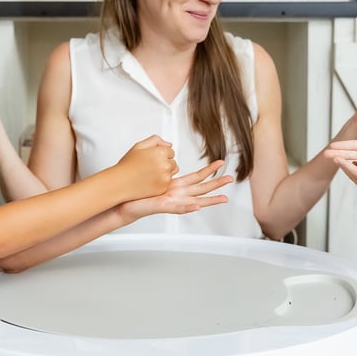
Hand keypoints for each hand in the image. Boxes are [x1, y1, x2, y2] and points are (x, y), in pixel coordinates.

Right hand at [115, 135, 177, 198]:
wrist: (120, 183)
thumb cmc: (127, 166)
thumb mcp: (139, 146)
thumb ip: (155, 140)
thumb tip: (168, 144)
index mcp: (160, 153)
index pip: (171, 151)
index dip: (160, 154)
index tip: (152, 157)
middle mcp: (165, 166)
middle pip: (173, 162)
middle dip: (165, 162)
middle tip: (150, 166)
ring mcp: (165, 178)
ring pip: (172, 173)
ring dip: (165, 172)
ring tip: (150, 173)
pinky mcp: (163, 189)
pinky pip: (167, 183)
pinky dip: (161, 182)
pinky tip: (150, 181)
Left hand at [118, 160, 232, 221]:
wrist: (125, 201)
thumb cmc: (139, 189)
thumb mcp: (153, 170)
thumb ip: (162, 158)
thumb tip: (170, 148)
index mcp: (177, 185)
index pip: (197, 176)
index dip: (209, 169)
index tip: (220, 162)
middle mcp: (178, 194)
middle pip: (202, 188)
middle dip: (217, 184)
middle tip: (231, 179)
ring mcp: (173, 202)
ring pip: (196, 201)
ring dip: (210, 200)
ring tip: (224, 198)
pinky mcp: (164, 207)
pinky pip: (178, 208)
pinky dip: (188, 207)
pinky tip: (197, 205)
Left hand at [324, 138, 356, 207]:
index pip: (354, 172)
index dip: (345, 163)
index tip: (335, 156)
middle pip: (350, 170)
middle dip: (339, 160)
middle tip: (327, 154)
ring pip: (353, 171)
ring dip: (345, 163)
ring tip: (334, 155)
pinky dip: (354, 167)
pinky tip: (353, 162)